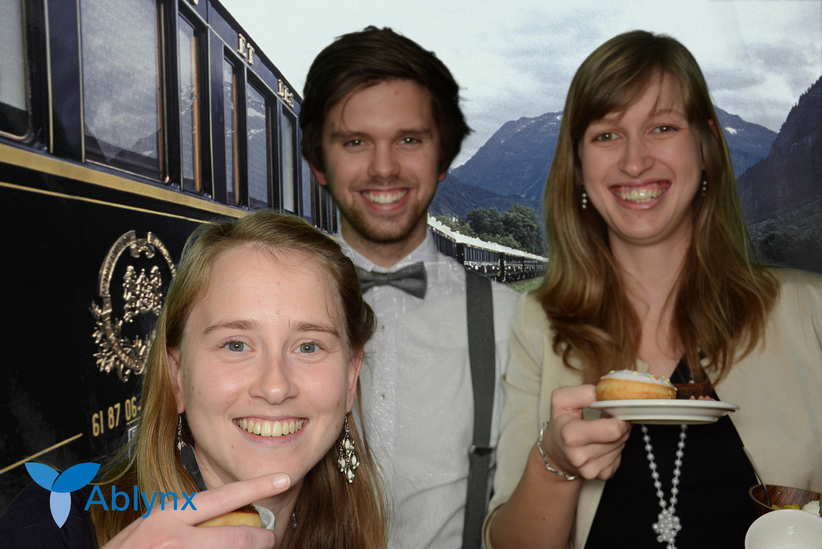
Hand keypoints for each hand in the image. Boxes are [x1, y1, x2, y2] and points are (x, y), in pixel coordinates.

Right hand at [102, 473, 290, 548]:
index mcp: (169, 514)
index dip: (258, 486)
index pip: (224, 496)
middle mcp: (174, 538)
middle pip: (239, 536)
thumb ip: (182, 518)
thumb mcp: (149, 526)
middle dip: (263, 538)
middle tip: (271, 538)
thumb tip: (222, 513)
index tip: (284, 478)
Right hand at [541, 385, 630, 479]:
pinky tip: (601, 444)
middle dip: (619, 424)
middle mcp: (580, 457)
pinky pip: (620, 458)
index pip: (613, 429)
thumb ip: (587, 392)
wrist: (555, 454)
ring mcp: (592, 470)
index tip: (611, 410)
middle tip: (607, 418)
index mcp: (571, 436)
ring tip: (602, 431)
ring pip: (622, 446)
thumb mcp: (562, 399)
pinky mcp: (601, 476)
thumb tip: (612, 396)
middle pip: (620, 437)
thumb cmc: (560, 423)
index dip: (618, 416)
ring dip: (617, 436)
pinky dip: (615, 448)